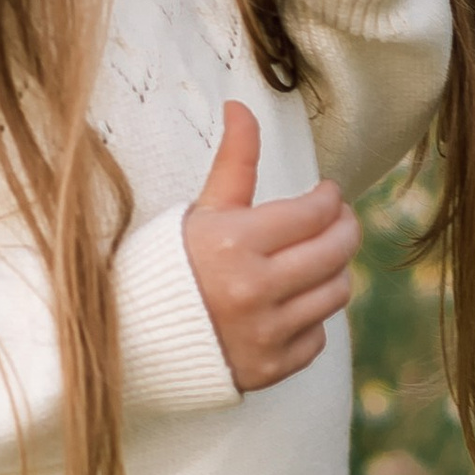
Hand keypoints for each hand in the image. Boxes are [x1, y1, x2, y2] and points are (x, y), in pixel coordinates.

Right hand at [182, 101, 358, 391]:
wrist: (129, 336)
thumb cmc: (167, 265)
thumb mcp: (201, 209)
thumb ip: (234, 162)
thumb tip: (241, 106)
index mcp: (236, 242)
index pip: (315, 212)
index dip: (329, 198)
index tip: (326, 195)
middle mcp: (254, 289)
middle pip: (337, 252)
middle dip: (345, 229)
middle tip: (338, 221)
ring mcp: (264, 333)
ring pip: (336, 294)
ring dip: (333, 271)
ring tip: (316, 259)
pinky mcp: (269, 368)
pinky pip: (317, 337)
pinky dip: (310, 317)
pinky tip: (292, 302)